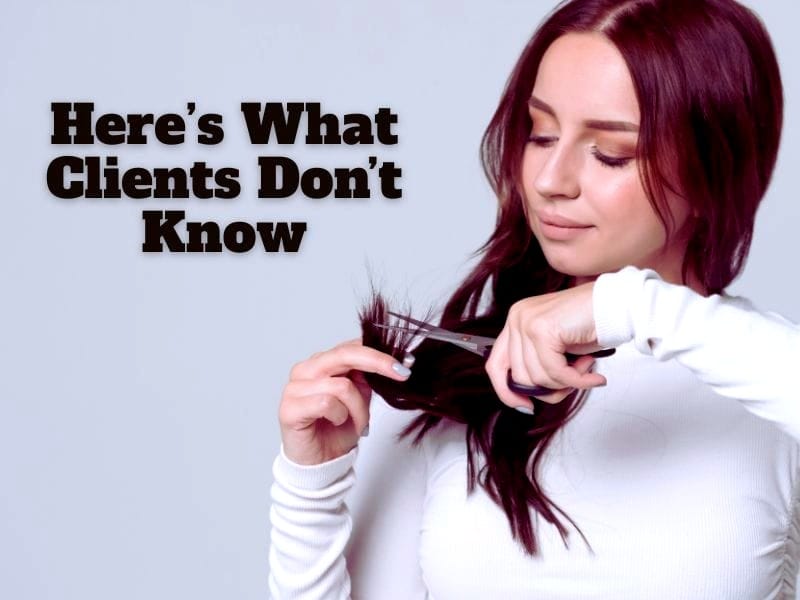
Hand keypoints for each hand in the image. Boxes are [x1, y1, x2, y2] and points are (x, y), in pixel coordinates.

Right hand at [278, 338, 410, 464]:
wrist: (321, 462)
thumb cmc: (337, 430)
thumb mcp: (360, 398)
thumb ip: (367, 377)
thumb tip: (392, 361)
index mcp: (322, 363)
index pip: (352, 346)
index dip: (380, 352)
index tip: (405, 362)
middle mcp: (306, 369)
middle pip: (345, 354)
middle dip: (378, 363)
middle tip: (400, 373)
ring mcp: (295, 387)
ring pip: (341, 386)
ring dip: (358, 408)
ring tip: (357, 423)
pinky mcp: (289, 408)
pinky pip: (326, 403)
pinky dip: (339, 415)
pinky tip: (335, 422)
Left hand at [485, 281, 608, 410]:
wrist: (620, 303)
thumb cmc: (592, 324)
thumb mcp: (556, 348)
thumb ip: (538, 365)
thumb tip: (527, 395)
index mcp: (516, 321)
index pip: (495, 364)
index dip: (507, 391)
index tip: (525, 405)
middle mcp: (516, 318)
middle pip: (519, 377)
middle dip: (550, 388)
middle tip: (575, 380)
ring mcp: (526, 322)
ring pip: (538, 378)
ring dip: (567, 382)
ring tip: (586, 368)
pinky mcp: (542, 329)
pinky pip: (555, 372)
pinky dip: (577, 381)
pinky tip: (593, 376)